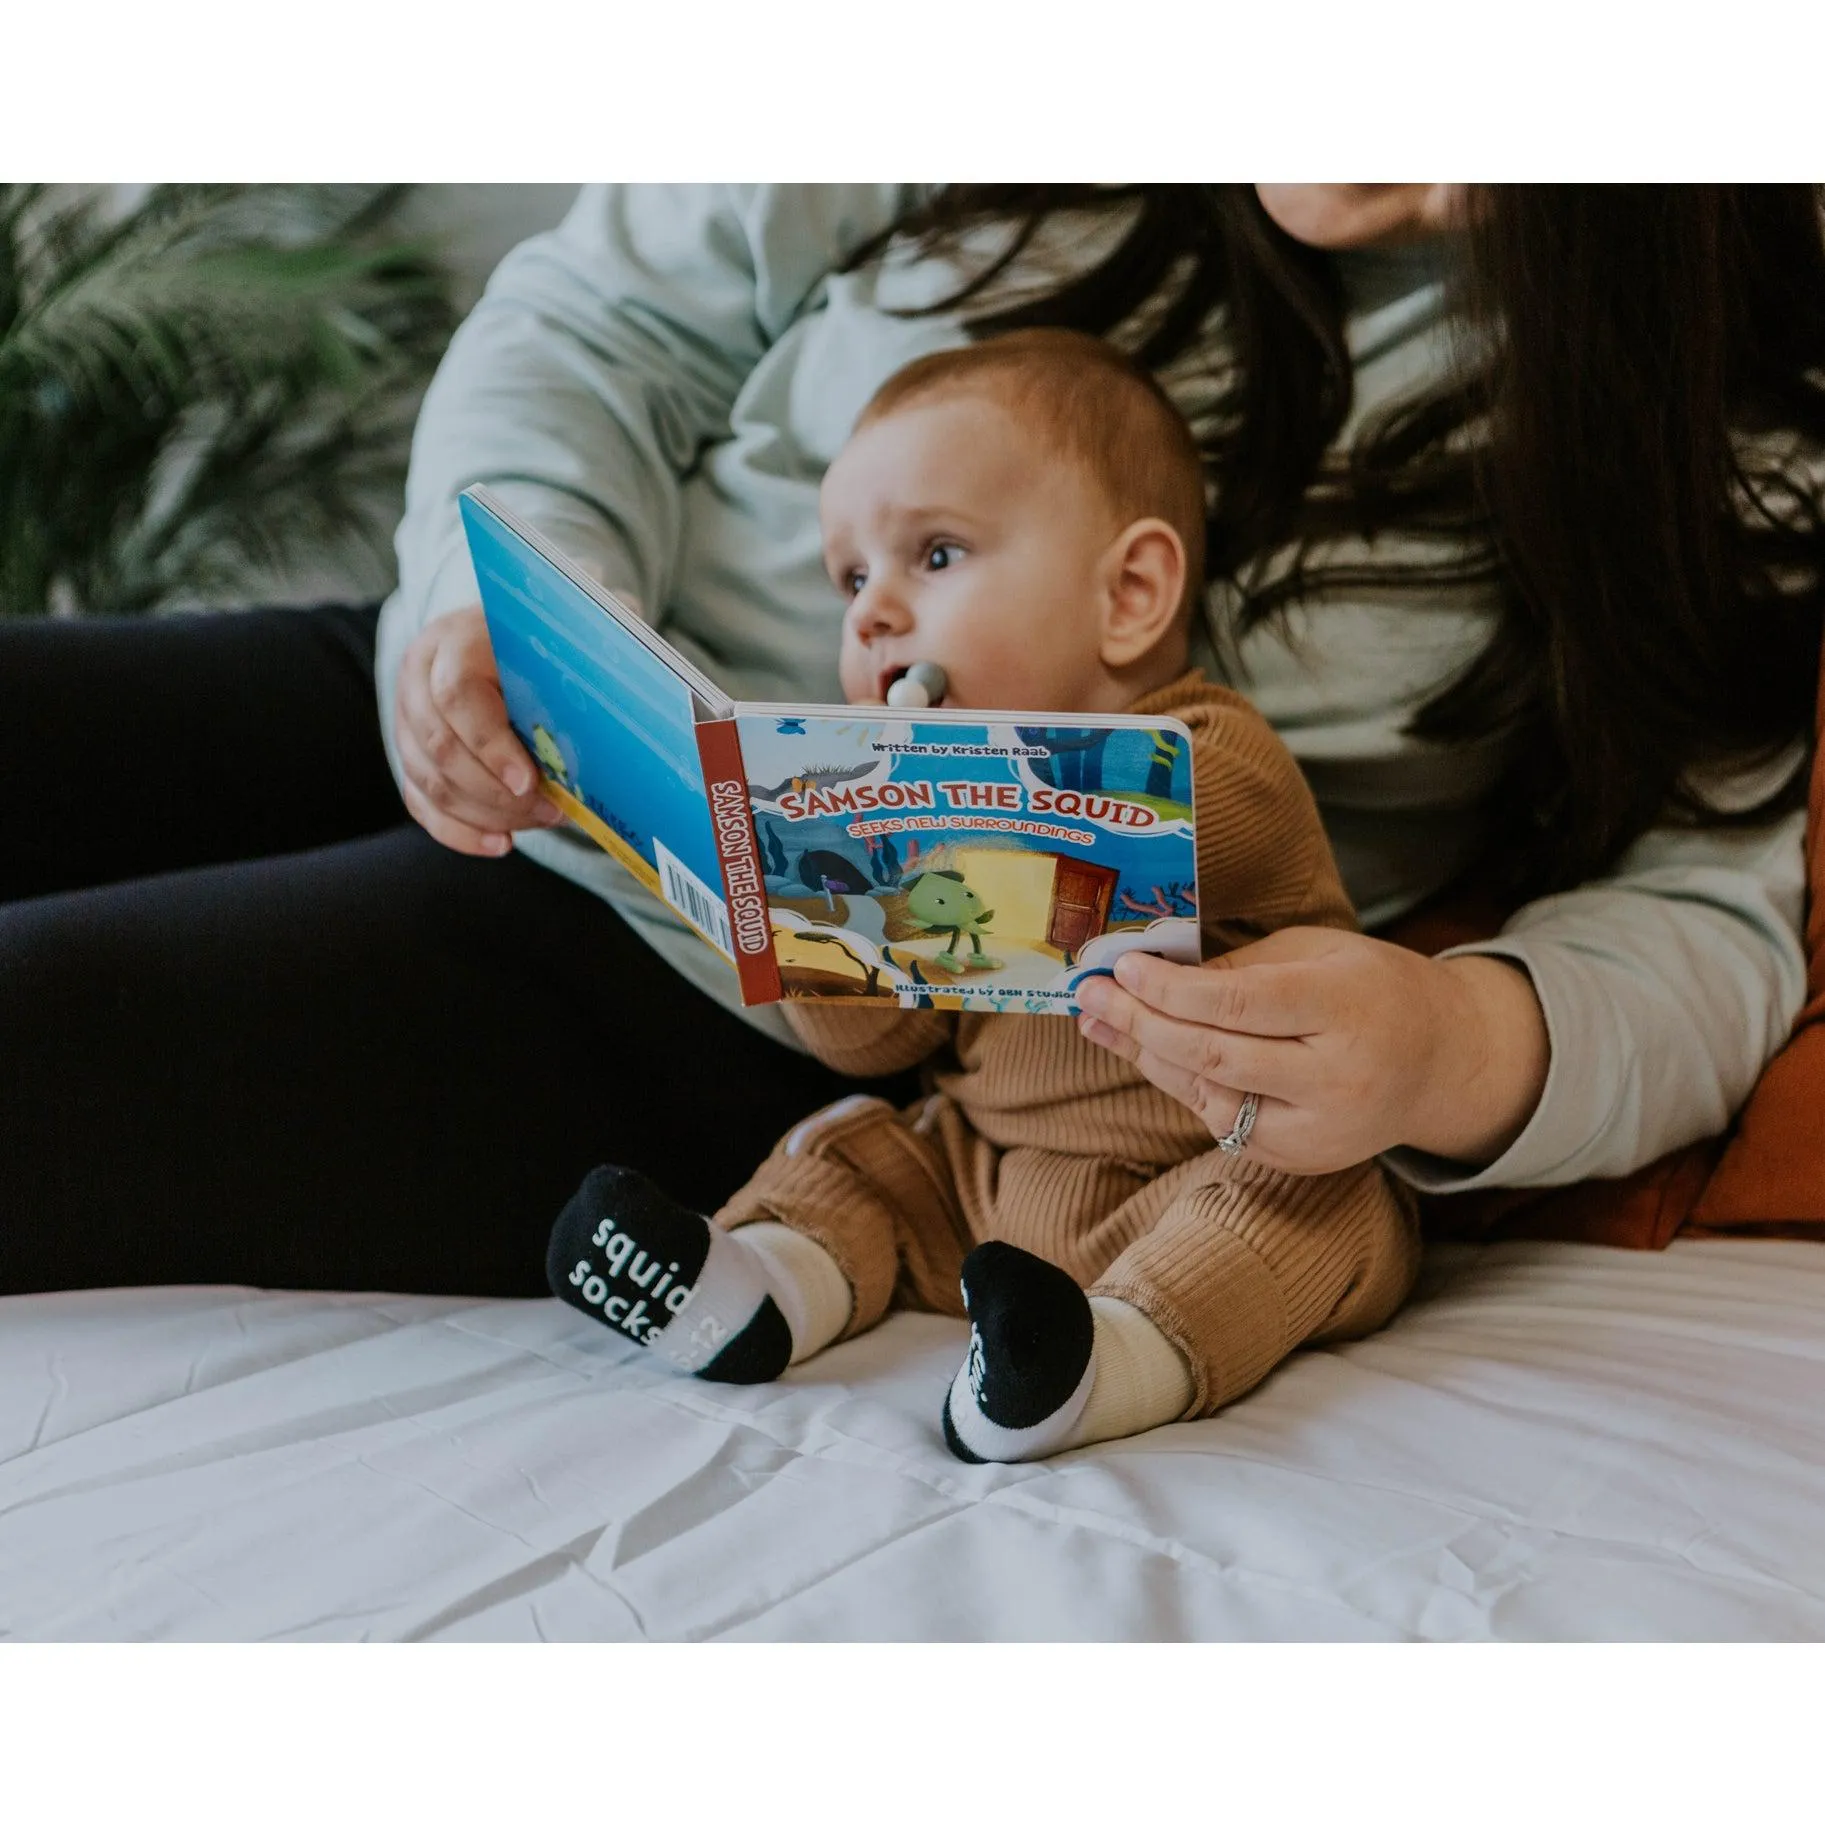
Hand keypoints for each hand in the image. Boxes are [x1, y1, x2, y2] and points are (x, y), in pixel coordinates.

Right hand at [394, 606, 565, 856]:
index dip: (490, 744)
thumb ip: (585, 660)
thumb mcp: (567, 638)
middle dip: (496, 791)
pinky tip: (501, 843)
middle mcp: (419, 676)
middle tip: (550, 809)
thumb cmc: (549, 642)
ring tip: (542, 818)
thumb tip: (629, 702)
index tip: (529, 781)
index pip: (457, 695)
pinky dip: (460, 832)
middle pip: (440, 747)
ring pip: (430, 781)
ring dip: (488, 813)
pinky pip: (422, 803)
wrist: (511, 638)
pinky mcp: (410, 755)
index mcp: (455, 640)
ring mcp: (406, 718)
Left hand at [1075, 925, 1549, 1173]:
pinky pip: (1221, 1122)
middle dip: (1142, 1024)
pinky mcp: (1299, 1161)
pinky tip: (1148, 1053)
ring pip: (1209, 1096)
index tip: (1124, 966)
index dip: (1173, 990)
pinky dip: (1182, 1085)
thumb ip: (1239, 967)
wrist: (1439, 1062)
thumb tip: (1151, 974)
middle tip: (1091, 995)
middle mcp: (1335, 1079)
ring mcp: (1317, 1131)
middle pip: (1216, 1057)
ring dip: (1147, 1057)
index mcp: (1346, 1010)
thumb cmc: (1368, 989)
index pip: (1242, 1006)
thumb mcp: (1316, 953)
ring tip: (1100, 1021)